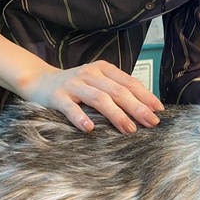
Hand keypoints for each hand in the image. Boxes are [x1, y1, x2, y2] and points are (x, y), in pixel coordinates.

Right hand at [20, 61, 164, 133]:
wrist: (40, 81)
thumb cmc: (77, 86)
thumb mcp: (98, 83)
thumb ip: (117, 90)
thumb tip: (146, 108)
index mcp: (104, 69)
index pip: (130, 82)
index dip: (145, 96)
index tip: (159, 110)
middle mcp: (91, 74)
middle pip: (118, 91)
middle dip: (137, 107)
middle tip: (151, 122)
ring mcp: (73, 84)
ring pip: (99, 99)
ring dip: (116, 115)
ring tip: (129, 129)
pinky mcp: (57, 97)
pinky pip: (71, 108)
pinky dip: (81, 118)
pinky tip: (90, 129)